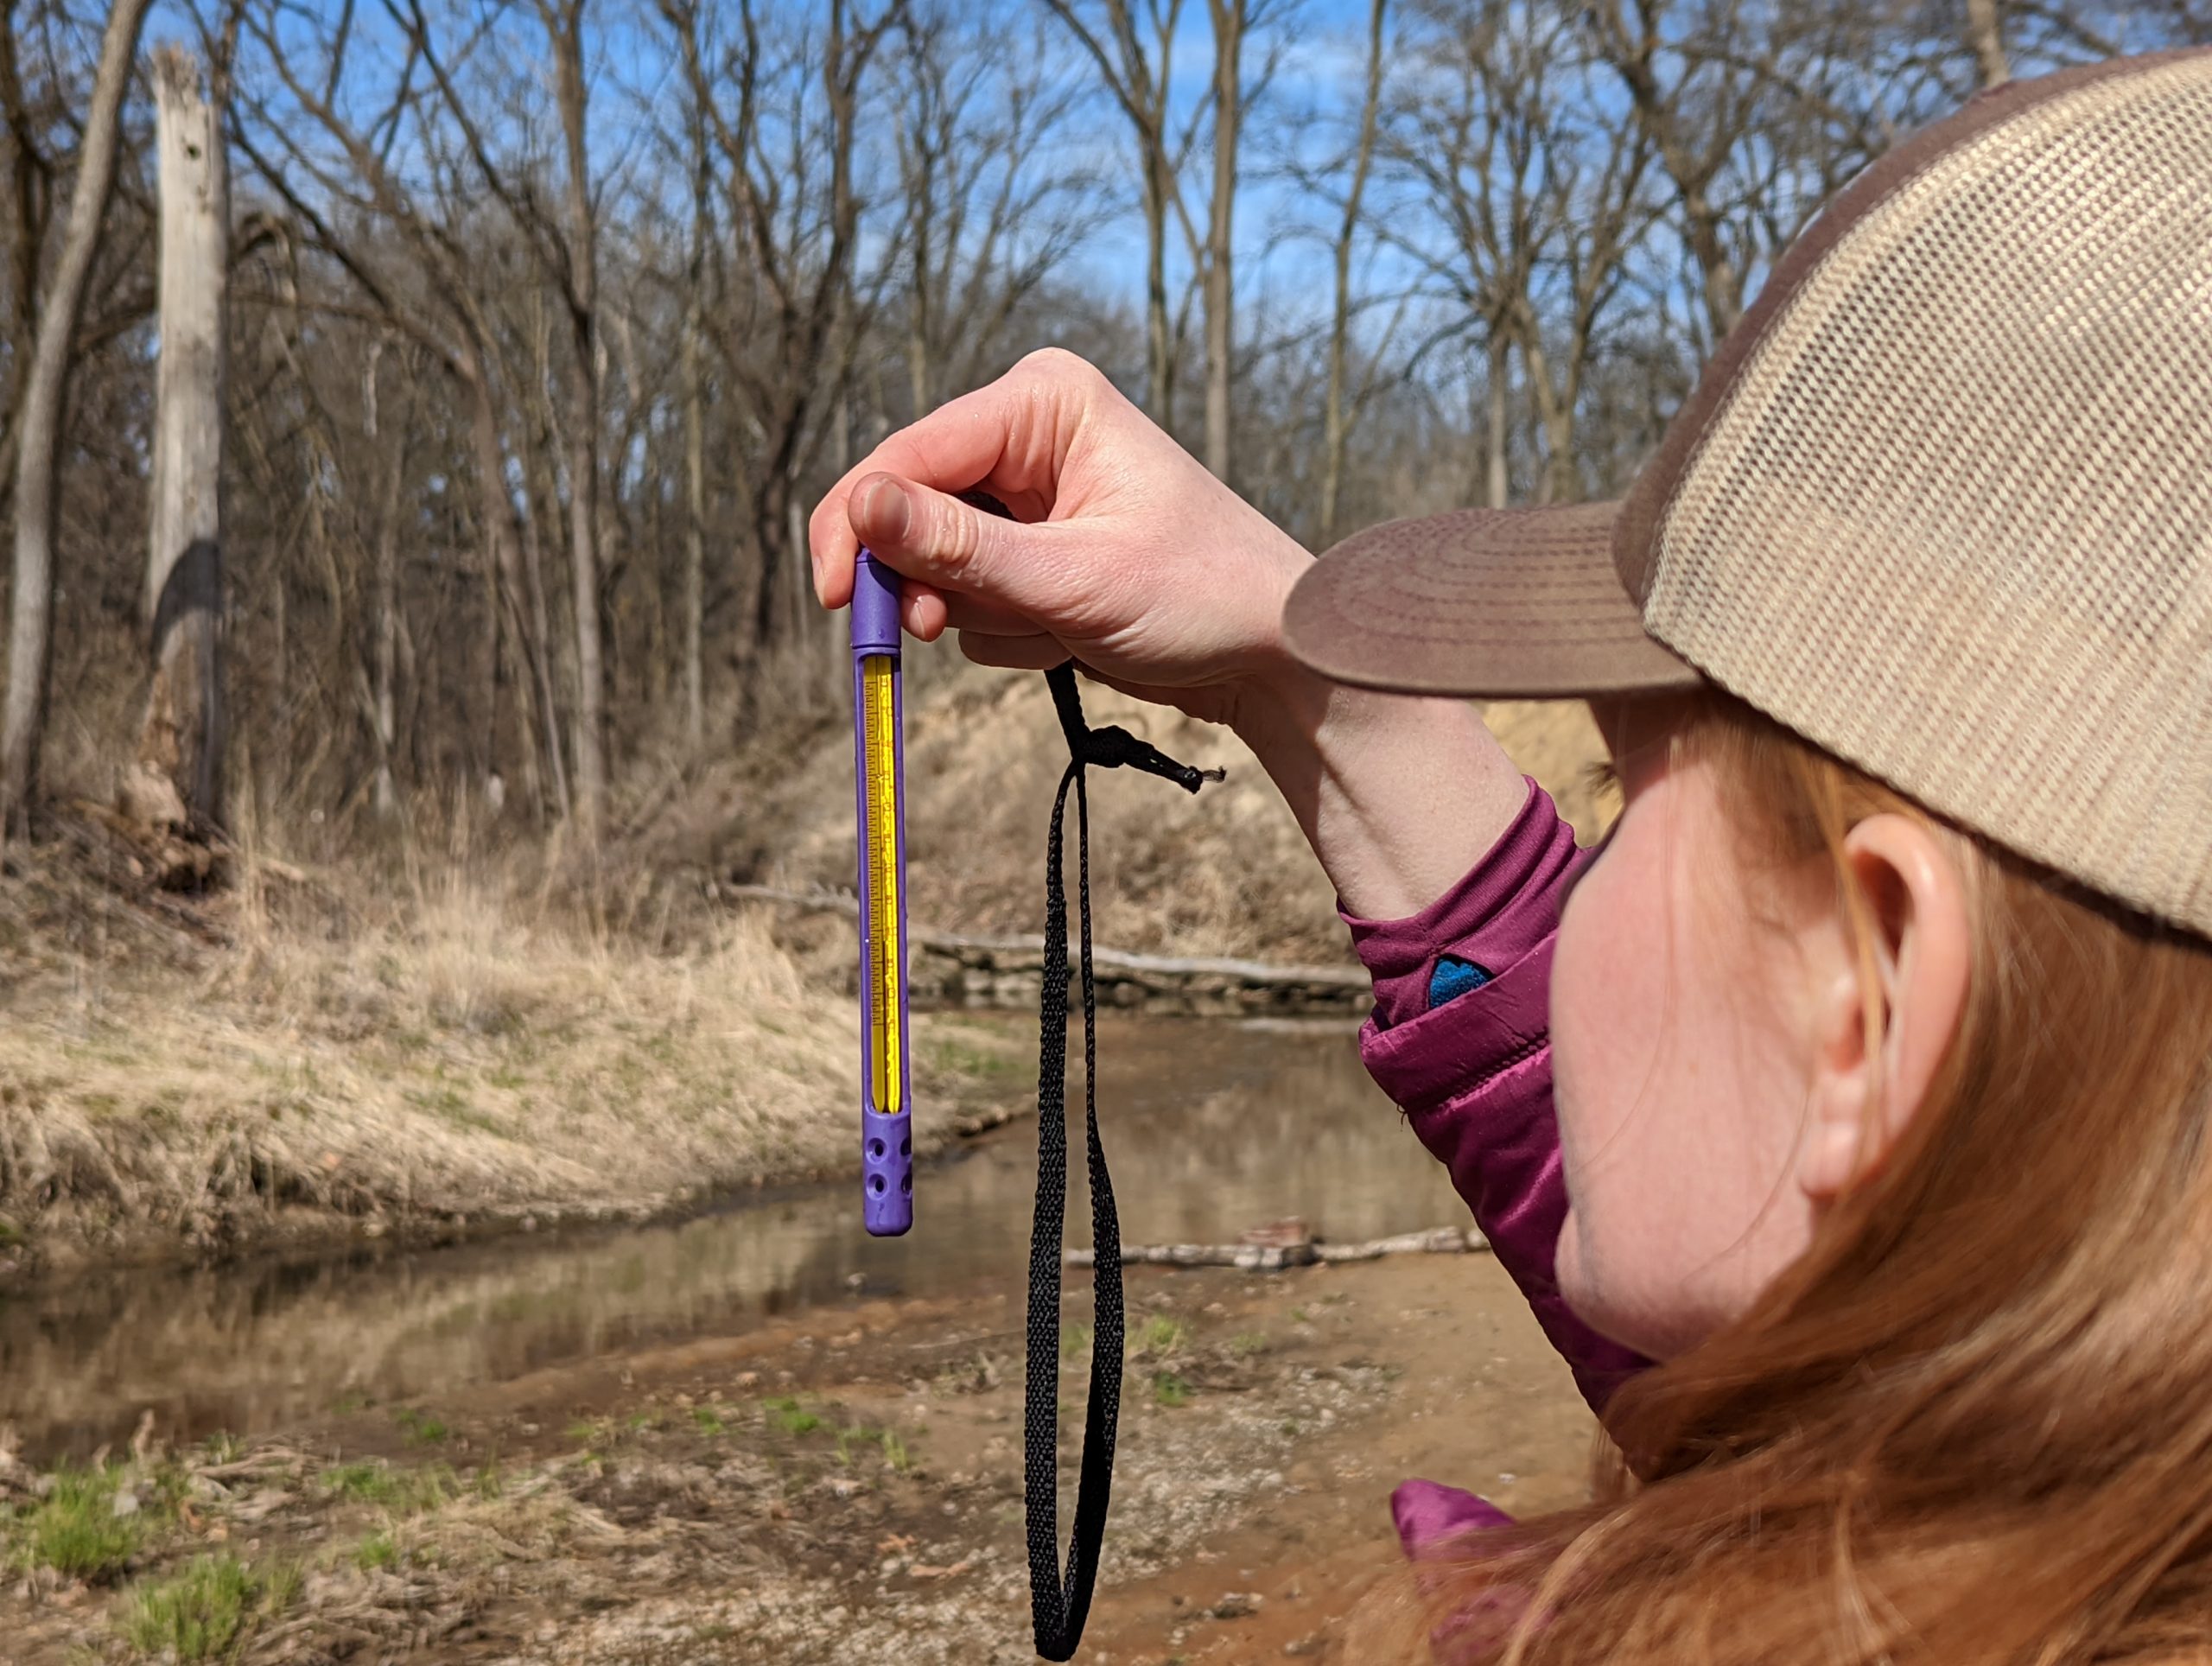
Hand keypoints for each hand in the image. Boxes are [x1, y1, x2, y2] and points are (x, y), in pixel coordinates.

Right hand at [809, 348, 1311, 728]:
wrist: (1277, 654)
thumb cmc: (1201, 597)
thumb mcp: (1071, 579)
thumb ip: (958, 548)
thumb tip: (858, 504)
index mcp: (1044, 402)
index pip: (910, 453)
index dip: (859, 524)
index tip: (833, 595)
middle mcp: (1031, 434)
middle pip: (913, 508)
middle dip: (930, 580)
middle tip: (928, 632)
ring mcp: (1031, 496)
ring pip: (939, 563)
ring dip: (985, 614)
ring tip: (1057, 628)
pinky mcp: (1036, 551)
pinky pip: (974, 599)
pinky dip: (1011, 631)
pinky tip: (1072, 634)